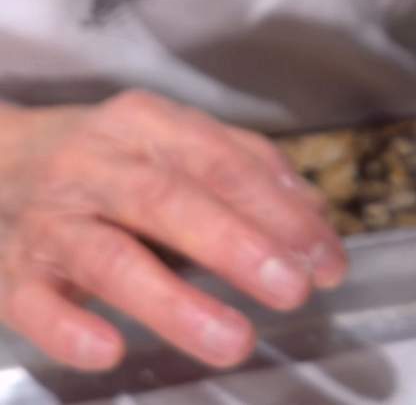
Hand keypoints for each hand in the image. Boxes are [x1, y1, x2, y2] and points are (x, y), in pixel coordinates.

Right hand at [0, 92, 345, 370]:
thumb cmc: (108, 158)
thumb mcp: (174, 141)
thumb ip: (246, 167)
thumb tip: (314, 214)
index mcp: (147, 124)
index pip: (222, 162)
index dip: (278, 210)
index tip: (324, 256)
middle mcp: (96, 165)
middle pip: (169, 202)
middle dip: (238, 246)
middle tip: (293, 289)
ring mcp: (49, 219)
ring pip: (109, 258)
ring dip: (174, 301)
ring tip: (234, 339)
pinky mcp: (9, 273)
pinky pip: (33, 304)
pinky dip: (69, 327)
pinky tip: (111, 350)